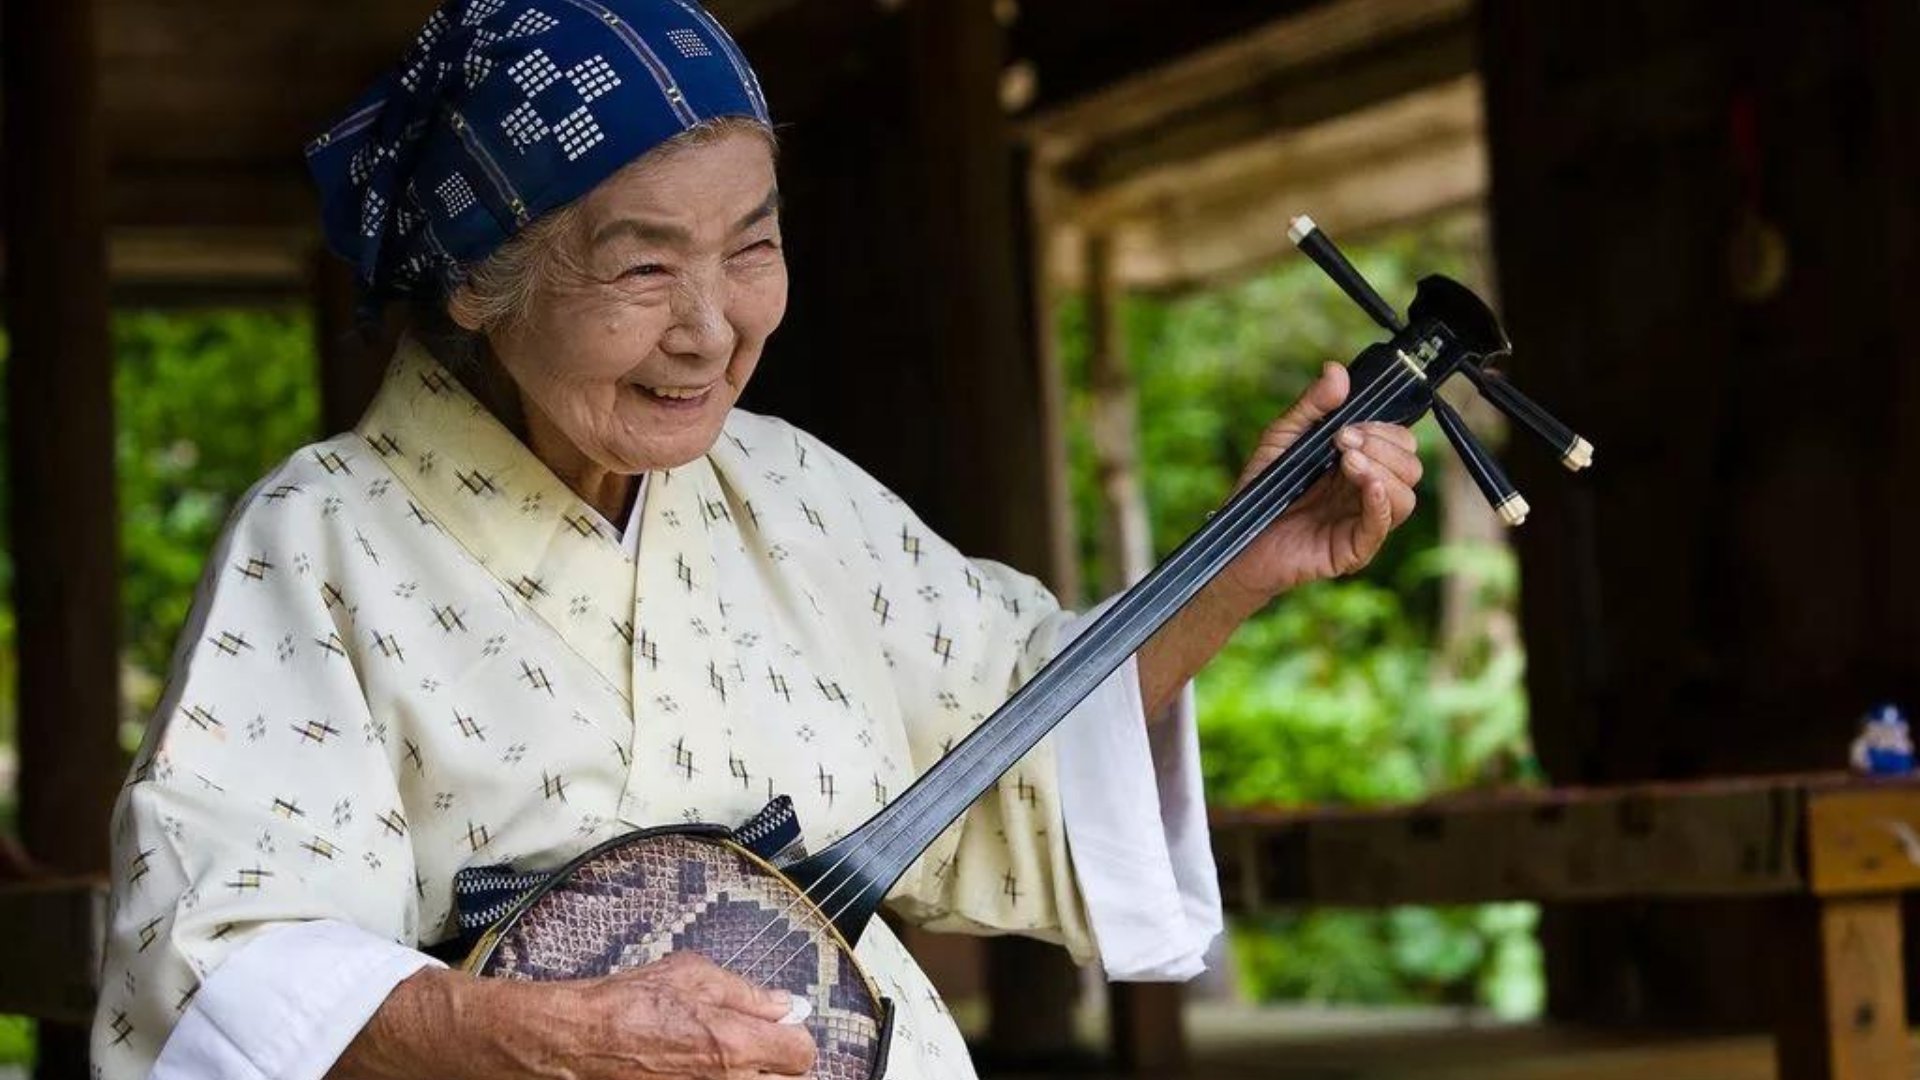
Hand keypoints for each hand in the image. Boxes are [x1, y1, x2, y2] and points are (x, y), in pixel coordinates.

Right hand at [565, 952, 816, 1078]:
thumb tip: (784, 1004)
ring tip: (730, 1057)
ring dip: (755, 1074)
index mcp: (736, 1044)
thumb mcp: (694, 976)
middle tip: (760, 1045)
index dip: (794, 1035)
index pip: (802, 1054)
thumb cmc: (630, 1003)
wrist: (580, 1040)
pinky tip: (706, 1067)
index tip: (779, 1025)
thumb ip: (747, 993)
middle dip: (781, 1063)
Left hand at [1219, 361, 1420, 605]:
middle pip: (1410, 465)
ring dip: (1382, 470)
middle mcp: (1366, 492)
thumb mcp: (1283, 437)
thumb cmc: (1262, 491)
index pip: (1399, 442)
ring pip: (1406, 495)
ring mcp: (1363, 520)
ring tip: (1347, 461)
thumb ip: (1311, 405)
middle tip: (1344, 441)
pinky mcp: (1353, 548)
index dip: (1383, 429)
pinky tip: (1368, 484)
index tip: (1348, 426)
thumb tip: (1336, 371)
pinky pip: (1383, 526)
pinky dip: (1382, 501)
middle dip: (1382, 446)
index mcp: (1358, 464)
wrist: (1238, 537)